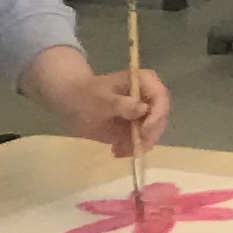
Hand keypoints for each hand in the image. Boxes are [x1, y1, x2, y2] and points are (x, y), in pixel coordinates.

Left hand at [27, 52, 166, 158]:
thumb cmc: (85, 94)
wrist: (71, 101)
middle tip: (134, 148)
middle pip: (160, 118)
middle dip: (148, 135)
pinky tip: (116, 151)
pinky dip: (131, 149)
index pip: (160, 98)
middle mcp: (149, 97)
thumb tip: (143, 109)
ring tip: (118, 150)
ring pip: (152, 133)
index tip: (143, 131)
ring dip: (138, 145)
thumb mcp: (100, 98)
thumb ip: (121, 103)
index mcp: (145, 82)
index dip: (156, 116)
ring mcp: (144, 113)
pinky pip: (141, 141)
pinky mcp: (136, 127)